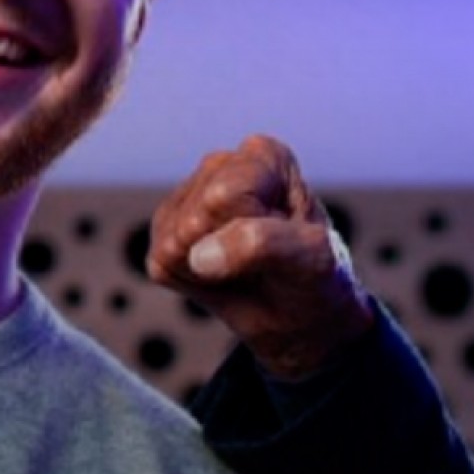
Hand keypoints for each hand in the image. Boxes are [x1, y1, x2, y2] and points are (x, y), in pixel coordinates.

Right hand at [149, 135, 374, 380]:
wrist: (301, 316)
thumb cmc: (313, 279)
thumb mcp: (310, 259)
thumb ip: (261, 244)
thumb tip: (200, 255)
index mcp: (264, 157)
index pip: (224, 197)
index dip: (252, 232)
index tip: (283, 240)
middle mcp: (220, 166)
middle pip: (195, 220)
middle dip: (228, 252)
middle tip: (262, 260)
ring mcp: (188, 197)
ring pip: (173, 243)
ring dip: (211, 272)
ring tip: (244, 268)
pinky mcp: (165, 232)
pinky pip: (160, 265)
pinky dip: (192, 283)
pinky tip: (221, 274)